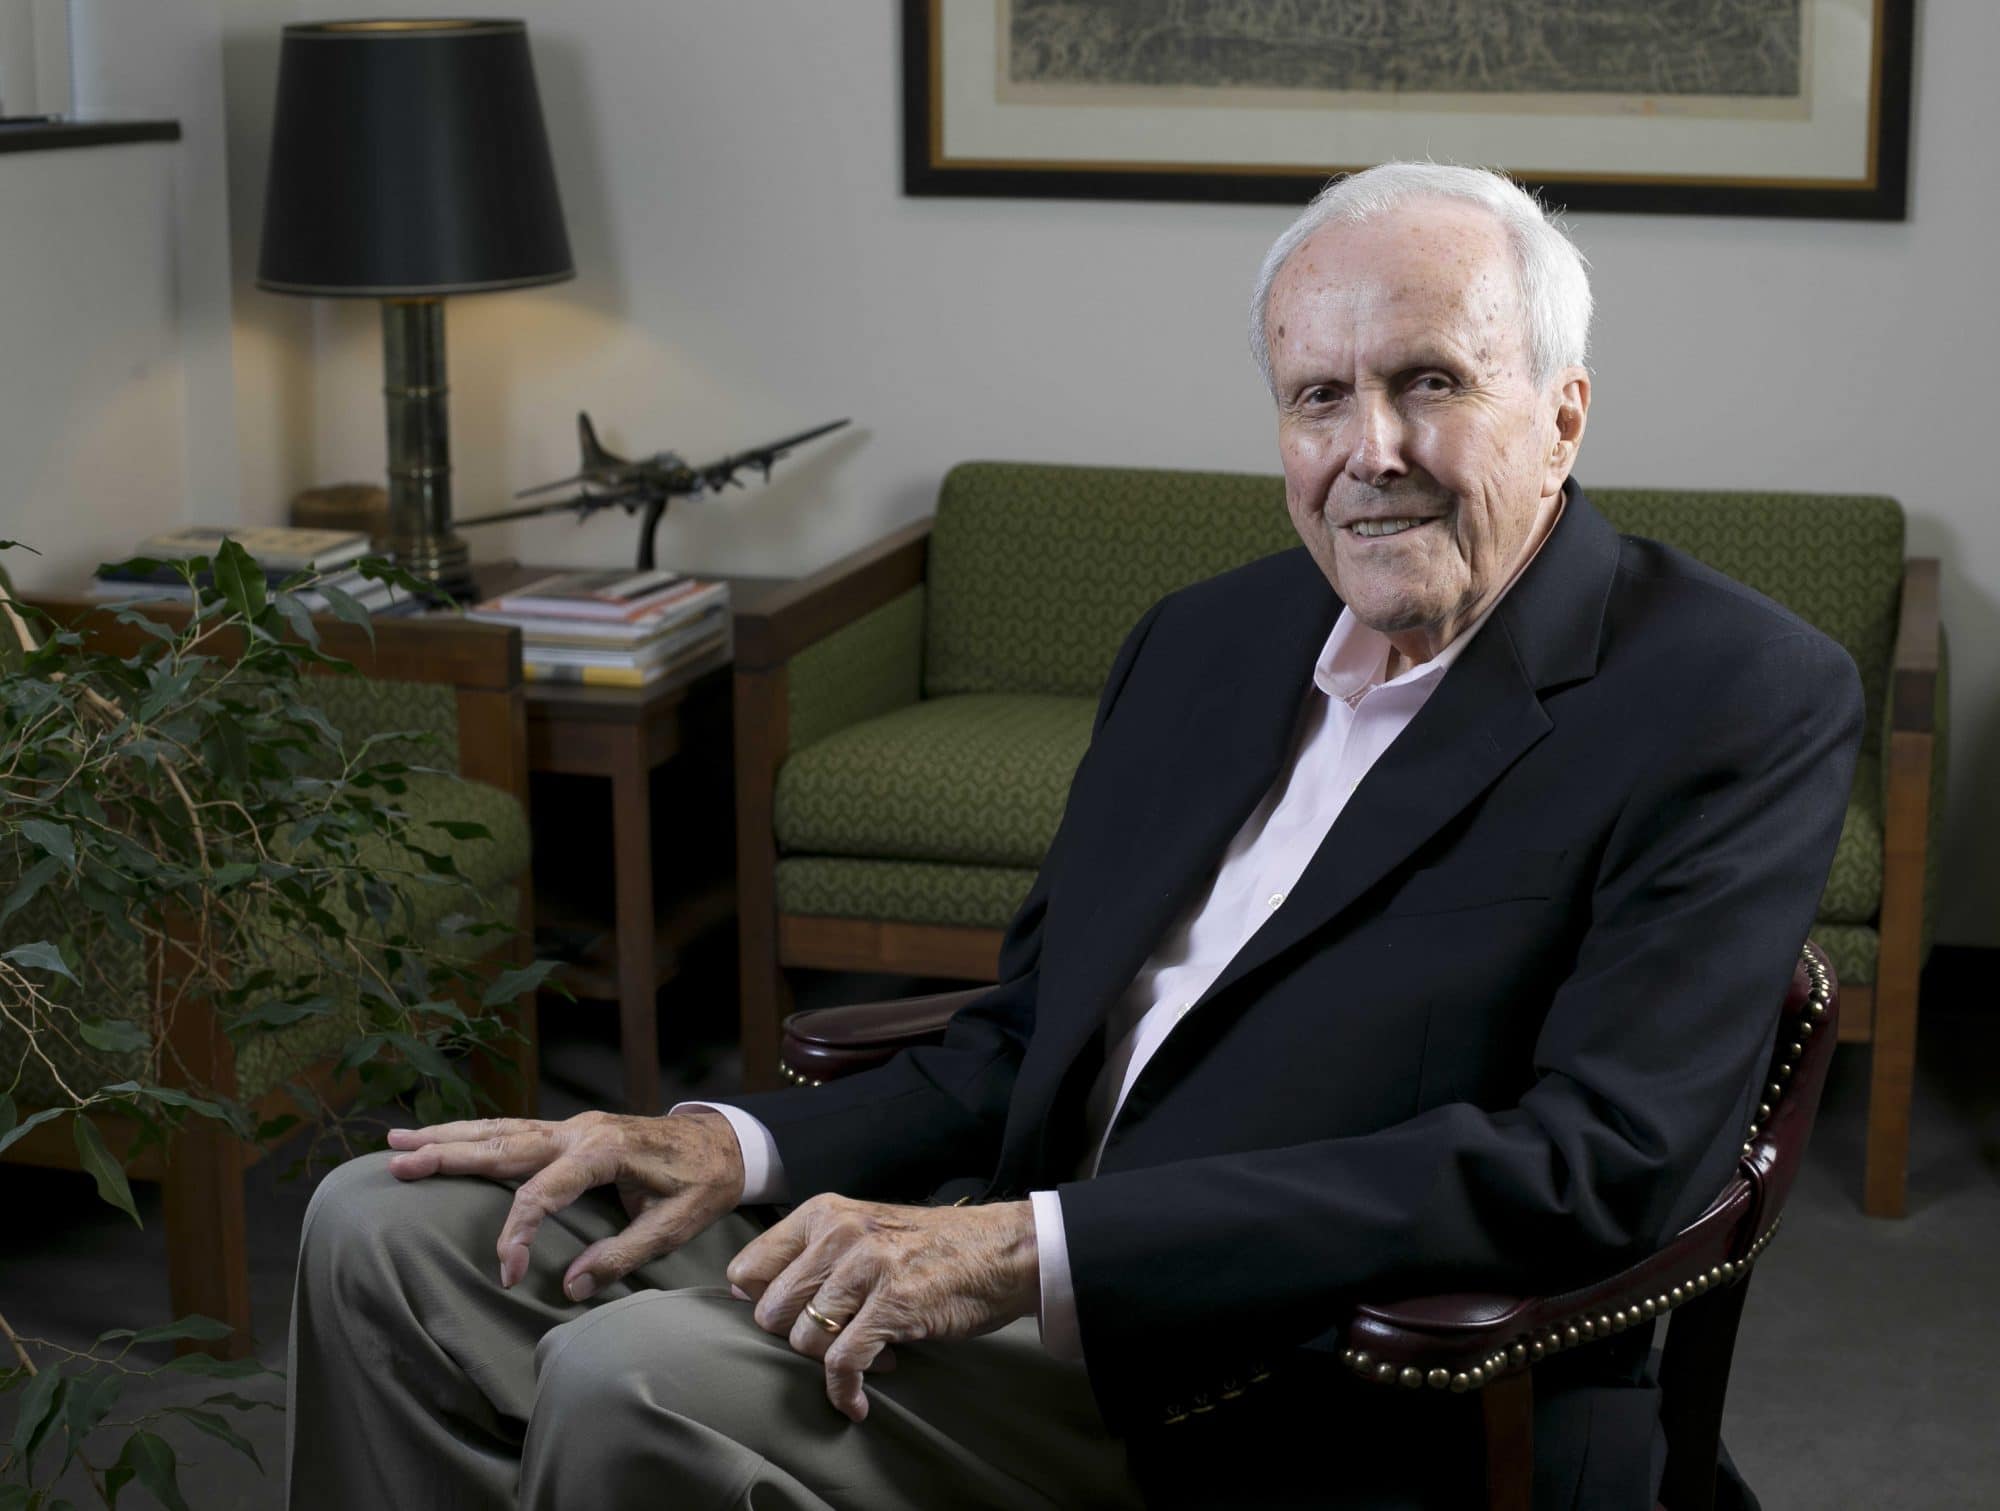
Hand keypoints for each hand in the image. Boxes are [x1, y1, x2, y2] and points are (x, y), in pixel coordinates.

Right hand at [384, 1109, 744, 1300]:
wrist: (724, 1141)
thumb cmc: (704, 1183)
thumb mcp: (675, 1225)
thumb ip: (622, 1255)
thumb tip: (569, 1287)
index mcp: (605, 1151)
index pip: (543, 1193)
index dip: (517, 1234)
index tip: (506, 1275)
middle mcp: (580, 1131)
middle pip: (504, 1145)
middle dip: (449, 1154)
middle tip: (398, 1163)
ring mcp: (573, 1126)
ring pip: (500, 1130)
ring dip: (448, 1137)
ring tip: (396, 1142)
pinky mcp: (571, 1132)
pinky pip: (513, 1131)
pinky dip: (474, 1134)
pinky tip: (444, 1140)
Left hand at [725, 1194, 1038, 1422]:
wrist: (1001, 1251)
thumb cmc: (930, 1246)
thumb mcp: (864, 1229)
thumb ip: (814, 1254)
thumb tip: (753, 1298)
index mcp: (824, 1213)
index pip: (748, 1267)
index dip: (759, 1304)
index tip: (788, 1320)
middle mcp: (839, 1234)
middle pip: (772, 1311)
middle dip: (798, 1338)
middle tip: (836, 1340)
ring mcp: (867, 1267)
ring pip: (804, 1339)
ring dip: (829, 1363)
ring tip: (867, 1356)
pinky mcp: (893, 1304)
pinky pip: (843, 1363)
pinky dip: (844, 1392)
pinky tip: (857, 1401)